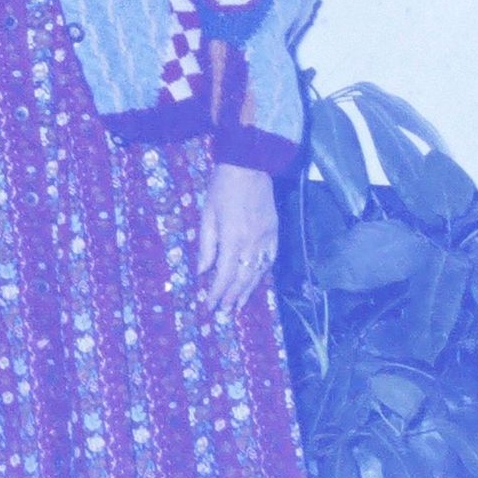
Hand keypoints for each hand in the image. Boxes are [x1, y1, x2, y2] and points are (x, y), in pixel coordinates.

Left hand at [197, 162, 278, 315]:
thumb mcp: (207, 214)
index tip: (209, 305)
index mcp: (233, 237)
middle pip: (243, 277)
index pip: (225, 273)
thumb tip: (202, 271)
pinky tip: (255, 281)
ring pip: (258, 271)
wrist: (249, 165)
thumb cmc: (222, 187)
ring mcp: (267, 238)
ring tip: (238, 305)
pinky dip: (262, 273)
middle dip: (232, 296)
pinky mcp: (275, 232)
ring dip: (248, 290)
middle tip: (224, 312)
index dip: (217, 292)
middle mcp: (252, 242)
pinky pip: (270, 259)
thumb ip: (206, 244)